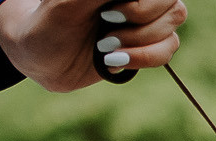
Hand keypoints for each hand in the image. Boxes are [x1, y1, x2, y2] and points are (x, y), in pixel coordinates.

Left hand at [0, 0, 185, 92]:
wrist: (43, 58)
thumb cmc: (49, 23)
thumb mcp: (68, 4)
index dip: (140, 4)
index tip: (108, 11)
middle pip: (172, 5)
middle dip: (138, 21)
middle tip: (105, 25)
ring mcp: (147, 20)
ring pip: (171, 30)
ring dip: (138, 43)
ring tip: (104, 46)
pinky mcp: (148, 45)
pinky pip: (167, 51)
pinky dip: (142, 58)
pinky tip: (114, 59)